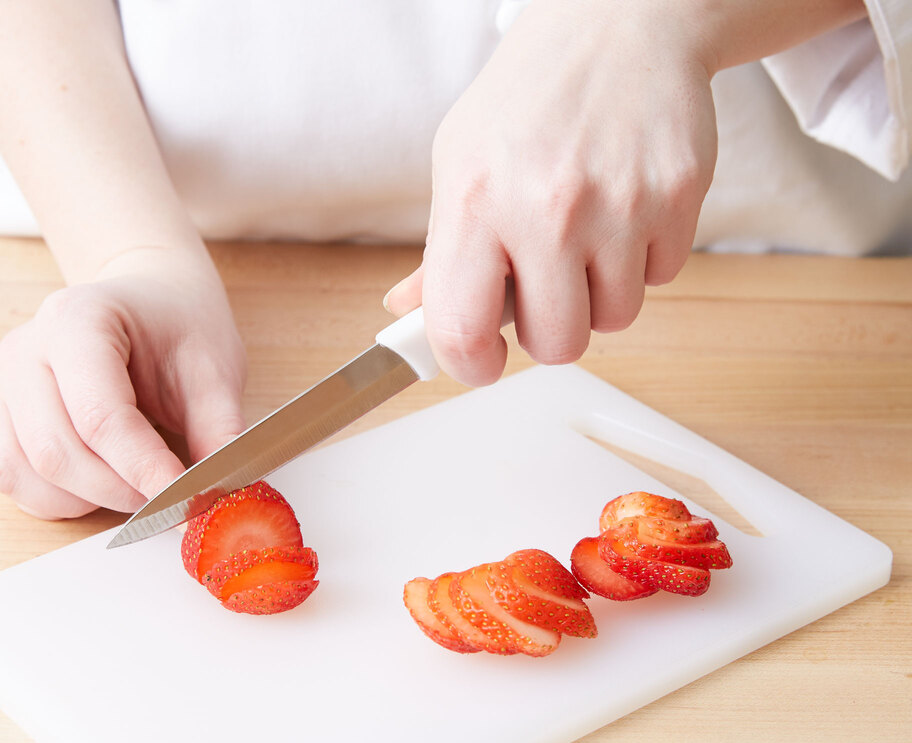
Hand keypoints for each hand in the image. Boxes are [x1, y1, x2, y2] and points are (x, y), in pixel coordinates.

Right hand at [0, 247, 247, 518]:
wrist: (153, 303)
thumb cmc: (182, 328)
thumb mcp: (217, 371)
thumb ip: (219, 432)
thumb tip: (220, 496)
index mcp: (78, 320)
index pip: (101, 415)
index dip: (144, 468)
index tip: (185, 500)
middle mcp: (27, 350)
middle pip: (57, 450)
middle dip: (121, 490)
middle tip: (172, 498)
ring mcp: (7, 384)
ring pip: (28, 471)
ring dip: (90, 499)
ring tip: (142, 487)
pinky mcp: (4, 418)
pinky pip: (12, 476)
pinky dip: (59, 499)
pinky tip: (103, 488)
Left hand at [384, 0, 718, 385]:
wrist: (620, 22)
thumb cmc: (529, 100)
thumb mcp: (460, 161)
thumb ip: (439, 252)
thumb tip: (407, 315)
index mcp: (476, 201)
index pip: (463, 330)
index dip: (471, 366)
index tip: (482, 362)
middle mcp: (546, 207)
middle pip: (557, 344)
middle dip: (550, 330)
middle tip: (545, 288)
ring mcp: (619, 204)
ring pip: (615, 319)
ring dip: (600, 296)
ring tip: (588, 238)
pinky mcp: (677, 196)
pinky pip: (661, 278)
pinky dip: (643, 260)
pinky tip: (626, 210)